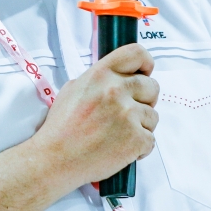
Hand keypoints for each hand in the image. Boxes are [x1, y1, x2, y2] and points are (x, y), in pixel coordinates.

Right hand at [32, 44, 158, 187]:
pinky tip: (120, 148)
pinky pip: (151, 139)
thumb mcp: (73, 89)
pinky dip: (139, 146)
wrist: (57, 157)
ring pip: (153, 115)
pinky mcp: (136, 138)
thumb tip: (119, 79)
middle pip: (152, 86)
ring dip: (141, 125)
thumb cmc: (62, 127)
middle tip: (128, 112)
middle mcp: (116, 90)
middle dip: (145, 99)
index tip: (144, 73)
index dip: (145, 63)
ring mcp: (128, 114)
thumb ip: (99, 80)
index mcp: (101, 74)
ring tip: (118, 134)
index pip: (136, 54)